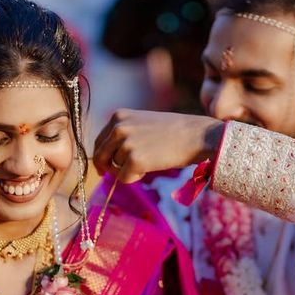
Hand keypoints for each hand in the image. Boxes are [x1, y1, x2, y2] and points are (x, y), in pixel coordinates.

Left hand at [93, 109, 223, 182]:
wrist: (196, 135)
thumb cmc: (174, 131)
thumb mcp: (142, 123)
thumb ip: (124, 134)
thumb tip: (106, 157)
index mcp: (119, 116)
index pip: (98, 141)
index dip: (101, 156)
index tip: (104, 167)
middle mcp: (119, 127)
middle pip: (100, 156)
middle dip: (107, 168)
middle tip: (116, 175)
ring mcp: (126, 144)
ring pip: (114, 168)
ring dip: (127, 171)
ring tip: (148, 163)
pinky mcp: (135, 160)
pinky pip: (123, 178)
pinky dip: (134, 178)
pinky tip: (148, 169)